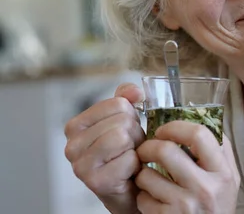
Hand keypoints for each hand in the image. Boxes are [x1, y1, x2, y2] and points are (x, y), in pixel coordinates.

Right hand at [64, 83, 145, 213]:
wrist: (130, 188)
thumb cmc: (125, 153)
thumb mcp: (124, 119)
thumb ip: (126, 98)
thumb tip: (134, 91)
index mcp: (75, 126)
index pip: (117, 103)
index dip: (130, 116)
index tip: (125, 131)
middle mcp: (72, 146)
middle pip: (121, 121)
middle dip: (134, 134)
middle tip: (128, 148)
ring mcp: (81, 166)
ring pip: (122, 137)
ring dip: (135, 148)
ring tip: (128, 157)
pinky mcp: (96, 182)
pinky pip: (128, 159)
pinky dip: (136, 165)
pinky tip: (128, 172)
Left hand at [135, 121, 239, 213]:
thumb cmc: (218, 206)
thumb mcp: (229, 178)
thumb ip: (219, 150)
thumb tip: (199, 117)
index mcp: (223, 171)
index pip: (199, 134)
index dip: (175, 126)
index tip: (164, 130)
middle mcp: (206, 188)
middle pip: (166, 150)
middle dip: (149, 146)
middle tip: (146, 149)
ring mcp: (186, 205)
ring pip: (148, 174)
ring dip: (143, 173)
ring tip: (149, 176)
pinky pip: (143, 198)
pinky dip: (143, 196)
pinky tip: (152, 198)